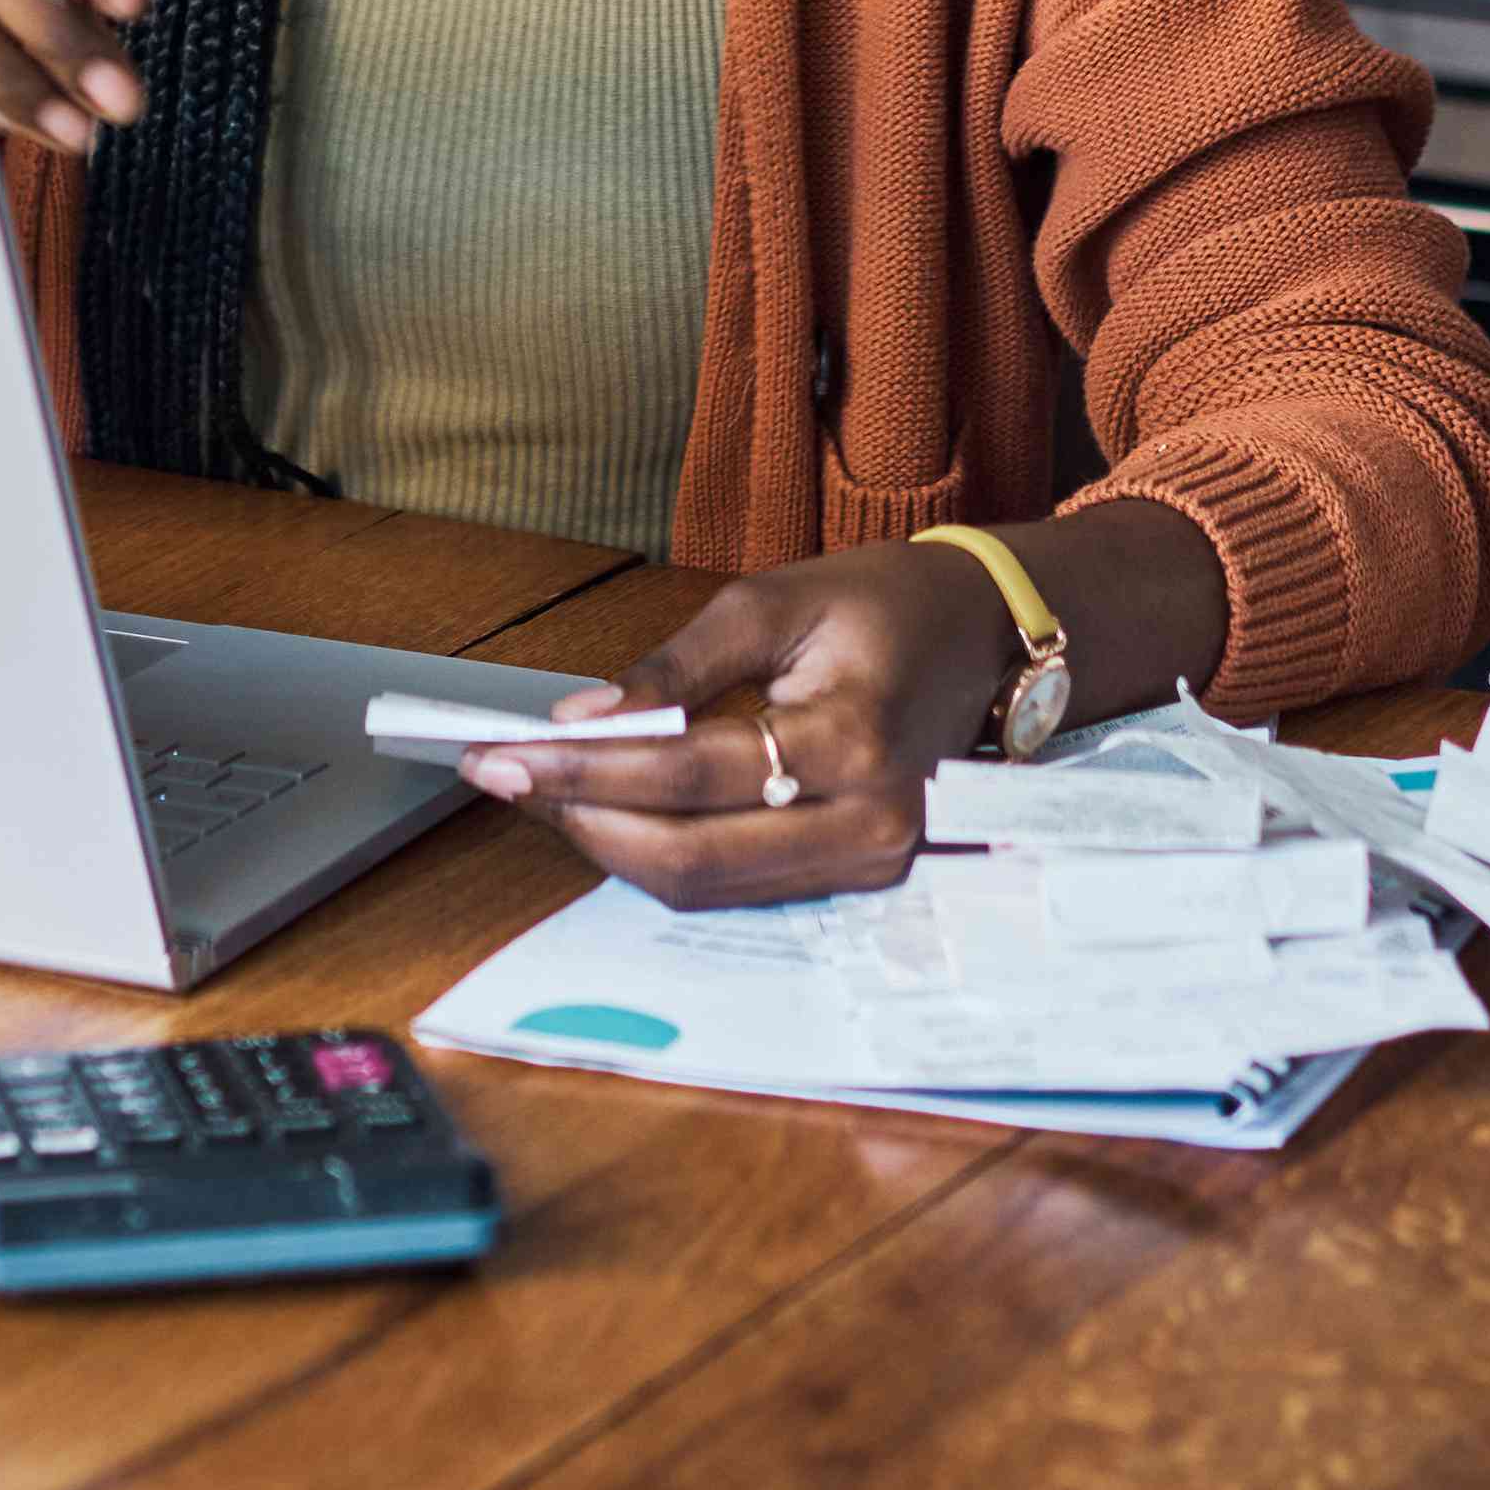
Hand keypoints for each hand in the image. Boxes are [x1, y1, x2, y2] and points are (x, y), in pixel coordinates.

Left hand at [461, 544, 1027, 909]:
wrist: (986, 635)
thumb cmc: (883, 604)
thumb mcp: (770, 602)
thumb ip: (673, 670)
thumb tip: (581, 720)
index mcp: (851, 737)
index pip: (686, 773)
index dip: (583, 770)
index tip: (503, 754)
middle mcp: (869, 821)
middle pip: (689, 858)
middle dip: (581, 821)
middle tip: (503, 779)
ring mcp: (873, 863)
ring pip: (707, 887)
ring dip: (612, 845)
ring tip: (544, 790)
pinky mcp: (863, 878)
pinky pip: (740, 886)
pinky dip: (665, 854)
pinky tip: (611, 810)